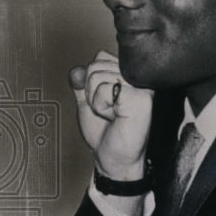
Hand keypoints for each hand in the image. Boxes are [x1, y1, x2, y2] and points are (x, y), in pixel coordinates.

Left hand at [70, 51, 152, 179]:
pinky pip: (104, 89)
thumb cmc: (105, 133)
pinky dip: (101, 106)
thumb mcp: (87, 103)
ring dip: (96, 101)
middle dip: (92, 92)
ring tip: (111, 114)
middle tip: (107, 111)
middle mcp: (136, 76)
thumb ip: (80, 84)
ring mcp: (141, 85)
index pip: (99, 57)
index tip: (103, 101)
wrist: (113, 159)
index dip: (90, 82)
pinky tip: (115, 116)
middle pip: (95, 65)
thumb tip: (75, 70)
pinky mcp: (141, 97)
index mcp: (128, 73)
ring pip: (97, 76)